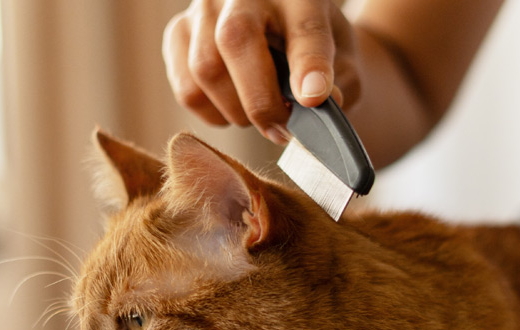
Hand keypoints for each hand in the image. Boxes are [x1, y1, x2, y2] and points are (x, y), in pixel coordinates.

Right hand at [162, 0, 360, 142]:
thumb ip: (338, 81)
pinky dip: (212, 112)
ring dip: (236, 111)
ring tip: (259, 112)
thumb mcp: (341, 61)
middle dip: (261, 101)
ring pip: (205, 69)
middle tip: (282, 128)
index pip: (303, 26)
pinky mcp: (178, 32)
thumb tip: (315, 101)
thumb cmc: (313, 50)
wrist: (281, 30)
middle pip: (236, 40)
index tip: (313, 98)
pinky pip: (187, 89)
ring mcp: (204, 8)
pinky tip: (234, 105)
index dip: (309, 64)